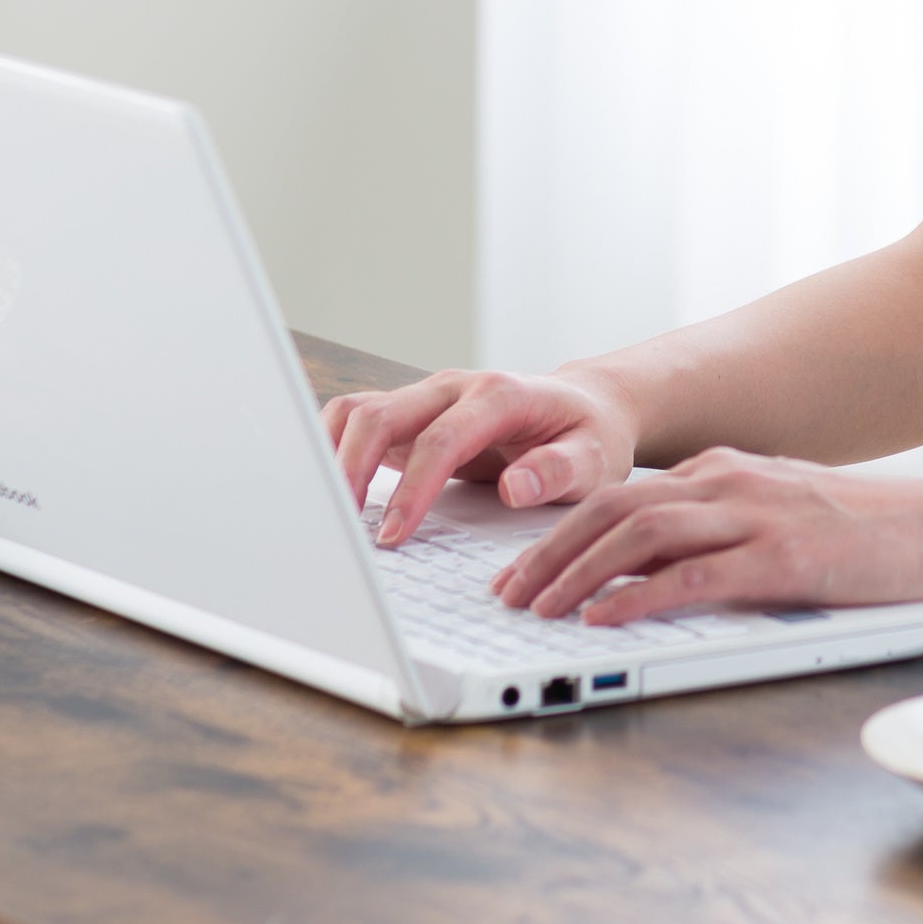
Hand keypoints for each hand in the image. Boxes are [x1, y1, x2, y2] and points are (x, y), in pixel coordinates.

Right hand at [322, 367, 638, 545]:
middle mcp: (455, 388)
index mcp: (498, 396)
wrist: (586, 407)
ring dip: (334, 456)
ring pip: (359, 411)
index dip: (411, 489)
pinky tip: (333, 490)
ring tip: (327, 512)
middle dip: (352, 469)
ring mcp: (428, 398)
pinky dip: (335, 448)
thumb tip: (516, 486)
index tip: (393, 534)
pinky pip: (357, 419)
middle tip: (341, 530)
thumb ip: (560, 471)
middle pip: (382, 415)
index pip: (440, 440)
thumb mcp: (595, 459)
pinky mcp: (412, 414)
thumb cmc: (589, 436)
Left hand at [491, 448, 922, 624]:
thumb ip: (718, 525)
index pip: (619, 494)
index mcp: (720, 469)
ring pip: (640, 534)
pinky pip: (693, 575)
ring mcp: (755, 515)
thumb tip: (652, 564)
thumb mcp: (776, 510)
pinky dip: (639, 597)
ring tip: (536, 609)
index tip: (518, 569)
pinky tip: (603, 619)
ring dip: (577, 573)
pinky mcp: (782, 558)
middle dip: (546, 552)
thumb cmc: (865, 531)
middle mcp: (728, 480)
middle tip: (504, 593)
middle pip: (612, 507)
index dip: (557, 531)